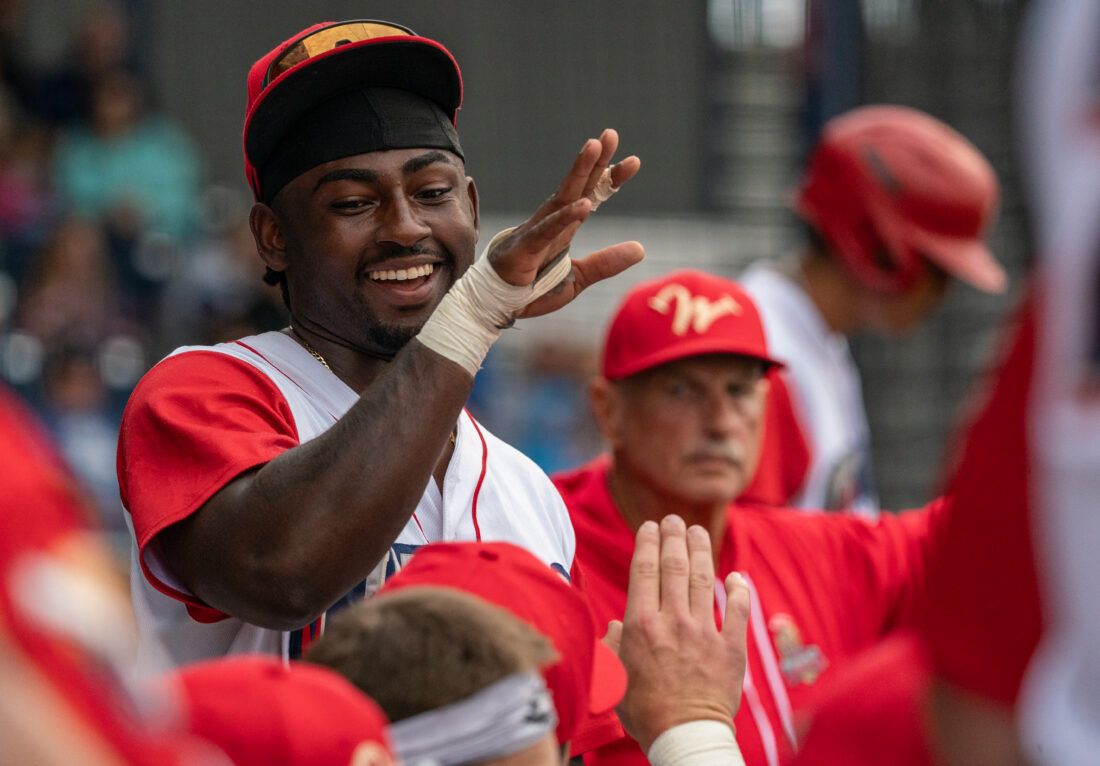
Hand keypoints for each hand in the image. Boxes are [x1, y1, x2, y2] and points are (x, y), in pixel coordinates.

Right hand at [485, 129, 643, 316]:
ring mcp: (537, 232)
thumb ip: (606, 264)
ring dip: (578, 172)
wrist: (496, 306)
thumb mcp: (577, 279)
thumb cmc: (532, 289)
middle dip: (594, 161)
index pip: (591, 196)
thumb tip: (641, 249)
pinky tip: (584, 205)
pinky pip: (547, 230)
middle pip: (577, 186)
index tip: (633, 161)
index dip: (610, 179)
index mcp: (566, 227)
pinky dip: (565, 218)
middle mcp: (552, 223)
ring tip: (594, 148)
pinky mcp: (524, 248)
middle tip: (611, 134)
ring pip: (561, 197)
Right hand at [611, 515, 749, 752]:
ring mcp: (705, 632)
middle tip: (674, 520)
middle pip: (675, 567)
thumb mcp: (614, 677)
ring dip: (702, 551)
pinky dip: (740, 591)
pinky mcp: (731, 648)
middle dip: (673, 538)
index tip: (649, 527)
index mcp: (642, 625)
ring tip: (698, 532)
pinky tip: (738, 576)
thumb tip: (615, 626)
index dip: (647, 544)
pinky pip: (739, 611)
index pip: (644, 571)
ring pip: (705, 580)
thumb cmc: (645, 711)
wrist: (685, 736)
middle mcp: (673, 621)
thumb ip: (613, 645)